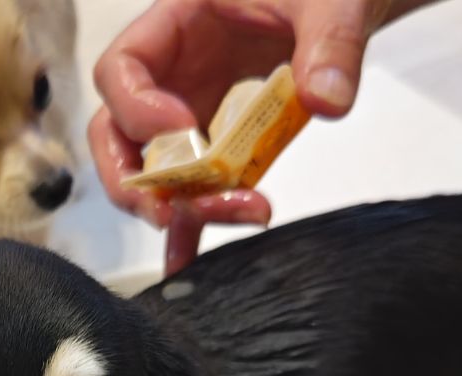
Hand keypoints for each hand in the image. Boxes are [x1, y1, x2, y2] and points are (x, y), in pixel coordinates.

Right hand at [91, 0, 419, 272]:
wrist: (345, 8)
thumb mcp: (330, 0)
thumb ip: (330, 42)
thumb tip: (327, 101)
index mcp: (175, 22)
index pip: (121, 68)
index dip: (138, 108)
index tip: (184, 132)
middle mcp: (170, 74)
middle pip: (115, 134)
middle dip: (135, 179)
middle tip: (170, 208)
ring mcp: (189, 114)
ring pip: (151, 171)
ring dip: (175, 205)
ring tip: (226, 216)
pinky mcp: (217, 147)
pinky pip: (192, 190)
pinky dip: (190, 227)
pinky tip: (190, 262)